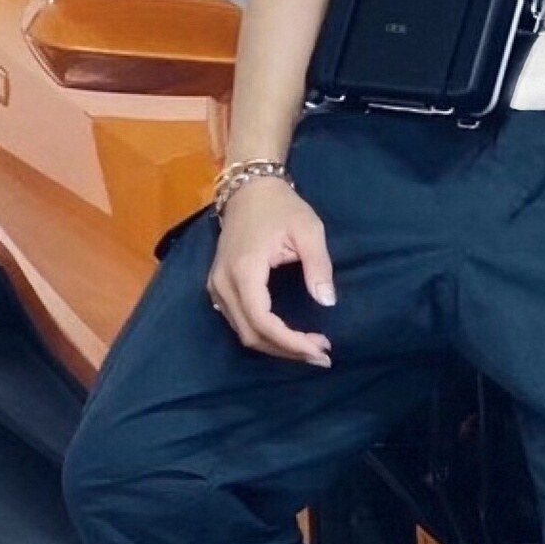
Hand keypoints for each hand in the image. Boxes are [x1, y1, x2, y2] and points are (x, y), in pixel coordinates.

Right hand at [206, 176, 335, 366]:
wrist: (249, 189)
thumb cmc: (281, 208)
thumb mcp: (309, 230)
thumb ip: (319, 266)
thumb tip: (327, 302)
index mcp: (244, 270)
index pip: (263, 321)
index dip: (291, 342)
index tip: (321, 348)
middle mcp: (223, 284)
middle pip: (251, 334)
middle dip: (287, 351)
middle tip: (322, 354)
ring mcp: (216, 287)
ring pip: (243, 332)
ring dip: (276, 347)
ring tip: (311, 348)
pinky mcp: (218, 287)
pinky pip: (238, 322)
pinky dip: (264, 335)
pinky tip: (289, 337)